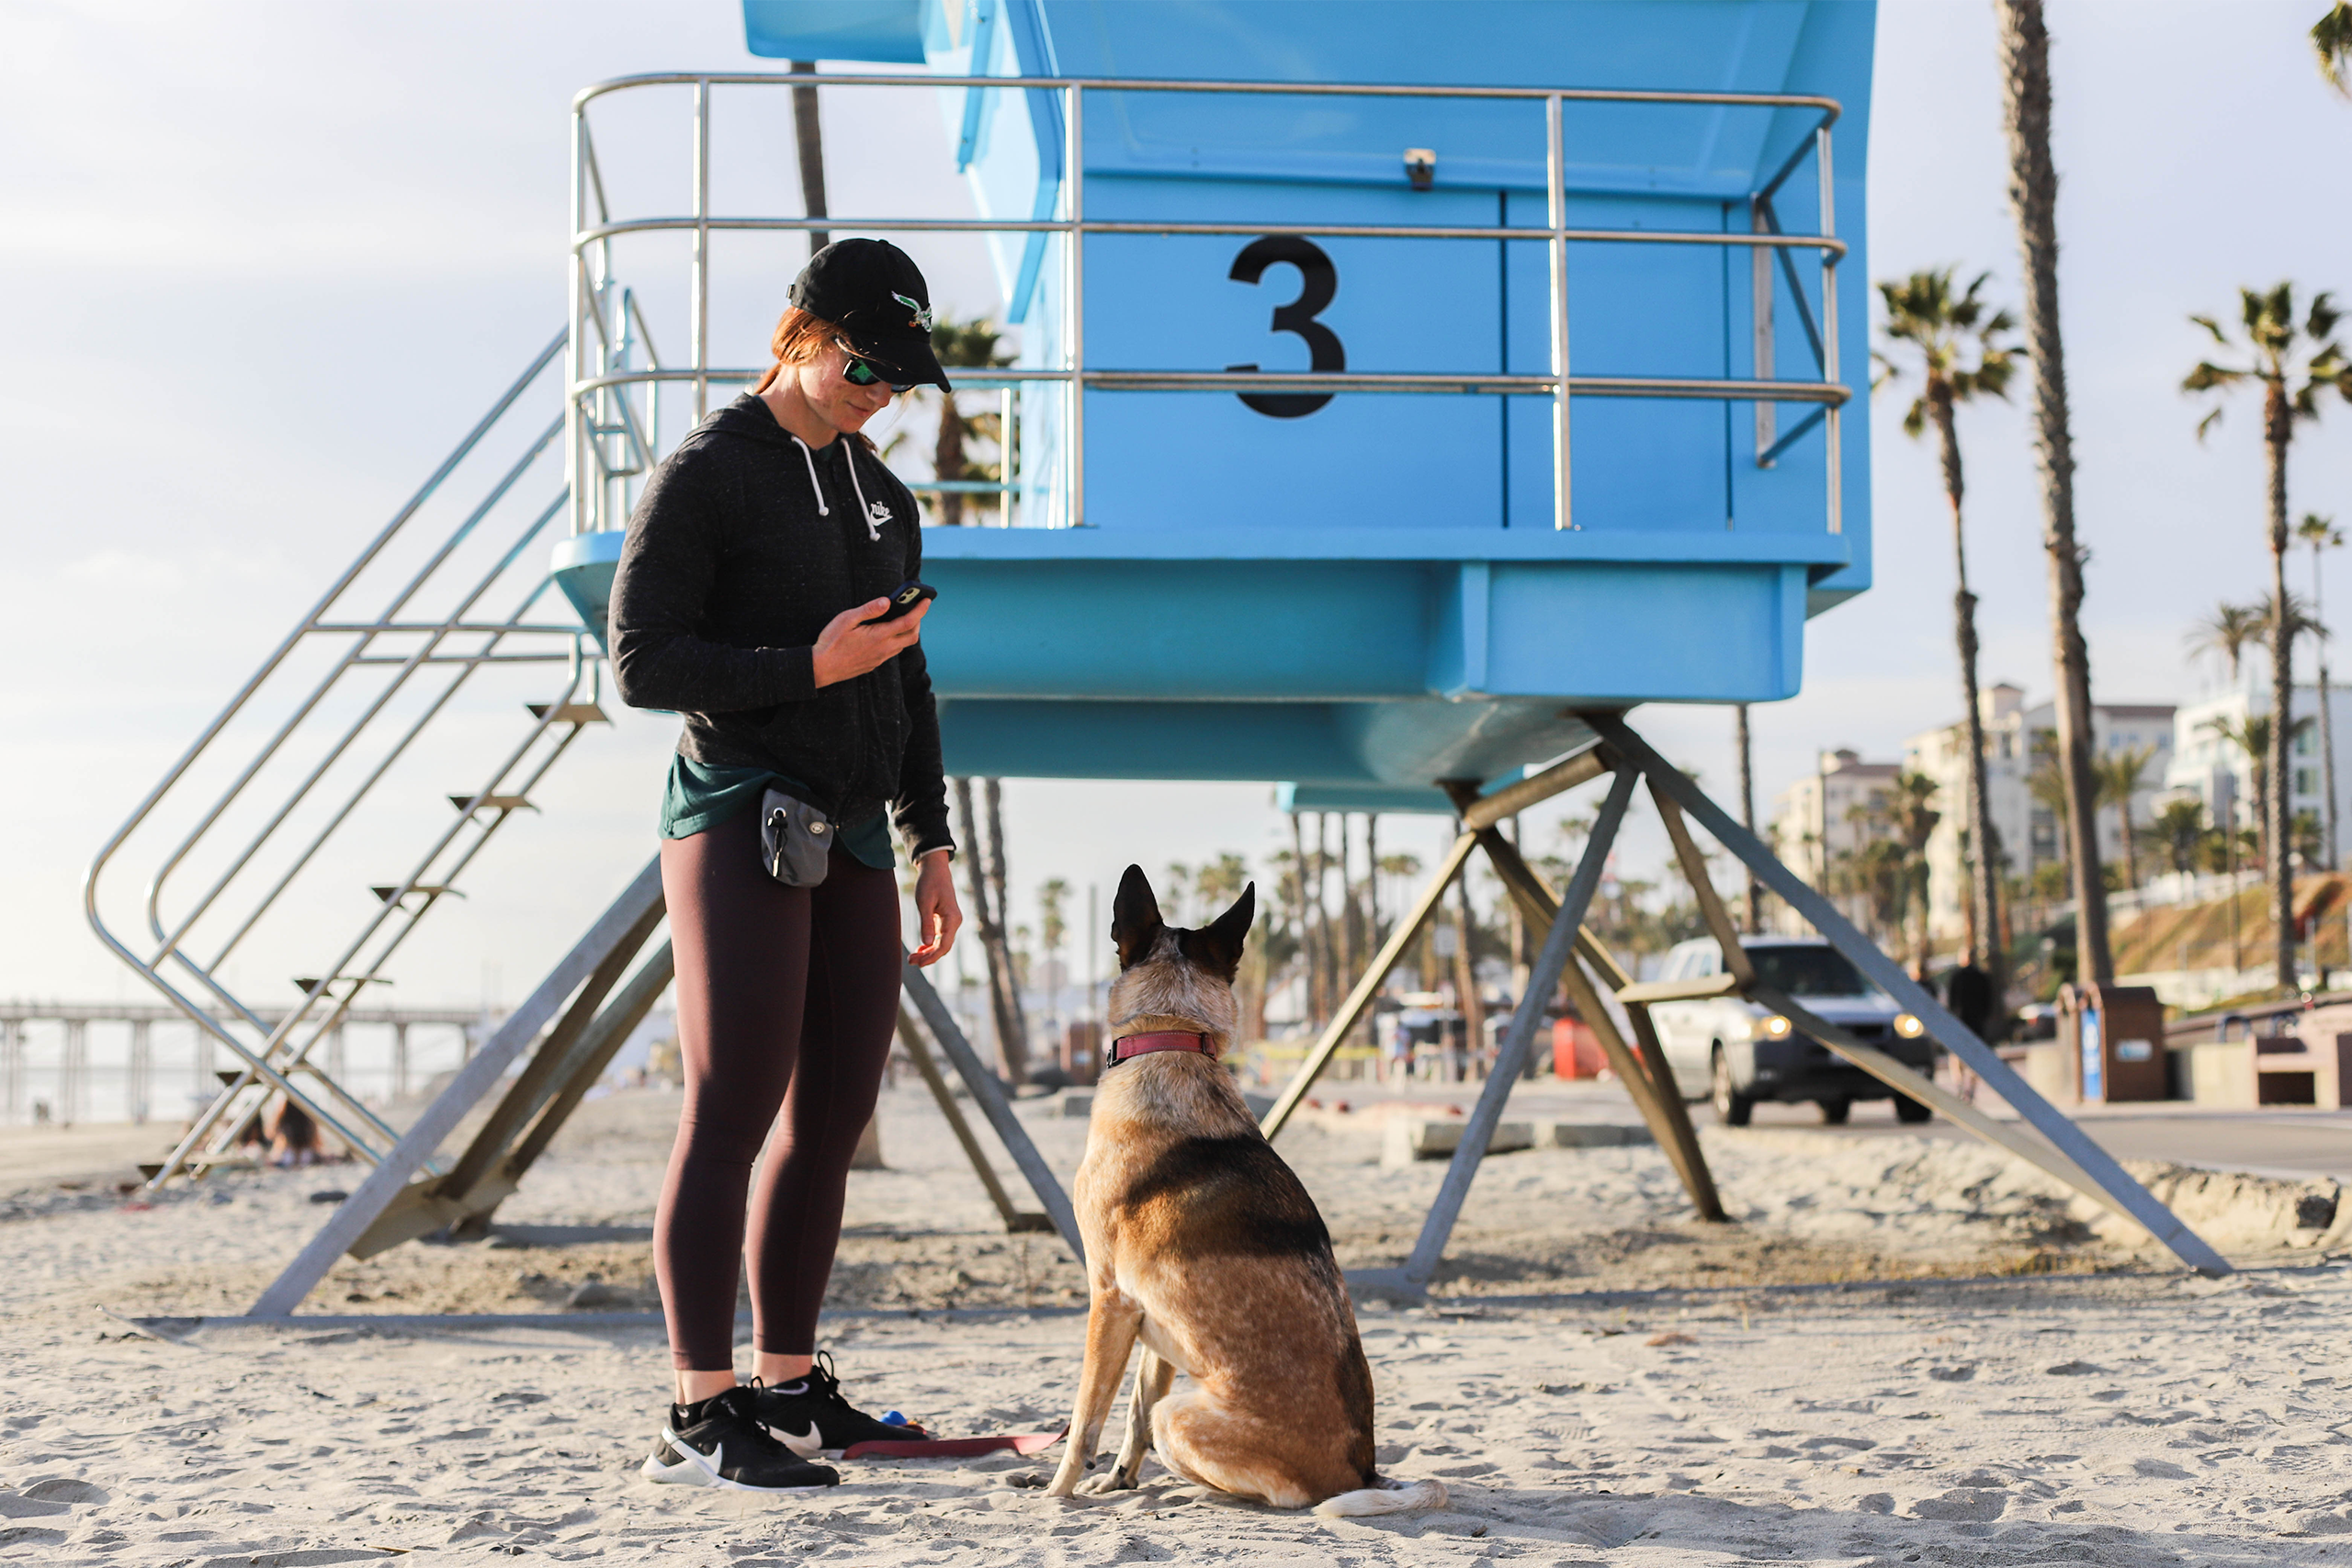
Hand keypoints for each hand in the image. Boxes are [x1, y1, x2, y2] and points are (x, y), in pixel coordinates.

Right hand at [811, 596, 928, 687]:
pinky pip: (892, 651)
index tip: (927, 600)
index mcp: (879, 636)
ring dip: (908, 632)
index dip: (920, 610)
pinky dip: (897, 640)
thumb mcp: (846, 619)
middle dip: (918, 621)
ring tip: (903, 618)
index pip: (908, 622)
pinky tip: (887, 633)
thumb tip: (887, 601)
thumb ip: (868, 610)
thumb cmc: (831, 642)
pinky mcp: (874, 664)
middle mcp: (884, 649)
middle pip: (912, 636)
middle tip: (916, 609)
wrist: (821, 668)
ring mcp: (880, 658)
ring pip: (903, 645)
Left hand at [908, 848, 961, 966]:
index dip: (932, 957)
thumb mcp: (924, 902)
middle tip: (911, 961)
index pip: (944, 945)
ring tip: (913, 958)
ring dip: (928, 952)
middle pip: (943, 947)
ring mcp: (951, 921)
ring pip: (941, 943)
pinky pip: (940, 937)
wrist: (935, 869)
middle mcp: (954, 922)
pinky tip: (920, 948)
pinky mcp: (945, 920)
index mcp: (952, 919)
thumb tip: (927, 943)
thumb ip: (926, 923)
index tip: (919, 963)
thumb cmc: (929, 883)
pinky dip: (930, 944)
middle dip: (928, 957)